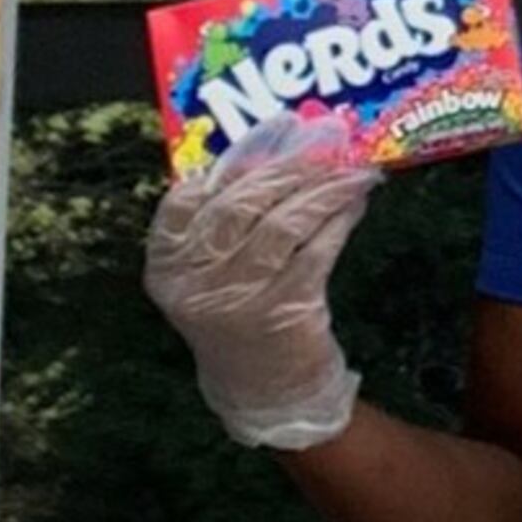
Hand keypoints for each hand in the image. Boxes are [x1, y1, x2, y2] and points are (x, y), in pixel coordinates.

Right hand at [142, 130, 383, 450]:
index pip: (184, 198)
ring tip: (352, 169)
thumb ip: (223, 222)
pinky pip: (316, 251)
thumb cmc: (239, 314)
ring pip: (284, 223)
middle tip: (324, 140)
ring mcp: (237, 299)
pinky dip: (338, 220)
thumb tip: (272, 147)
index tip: (273, 129)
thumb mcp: (211, 273)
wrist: (263, 392)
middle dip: (288, 164)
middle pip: (240, 203)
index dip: (232, 158)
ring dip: (324, 189)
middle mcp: (194, 282)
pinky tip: (355, 203)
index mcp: (166, 265)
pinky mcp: (283, 313)